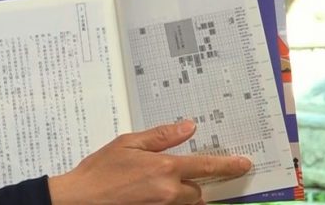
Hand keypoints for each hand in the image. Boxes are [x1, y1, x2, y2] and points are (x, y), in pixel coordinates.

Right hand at [46, 120, 251, 204]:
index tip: (244, 164)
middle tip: (166, 175)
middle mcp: (169, 192)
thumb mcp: (128, 143)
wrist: (80, 199)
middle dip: (189, 183)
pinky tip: (151, 194)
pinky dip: (169, 202)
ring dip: (179, 195)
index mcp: (164, 168)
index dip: (228, 165)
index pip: (205, 166)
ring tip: (154, 185)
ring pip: (186, 204)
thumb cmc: (100, 170)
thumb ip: (161, 136)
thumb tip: (188, 127)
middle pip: (197, 191)